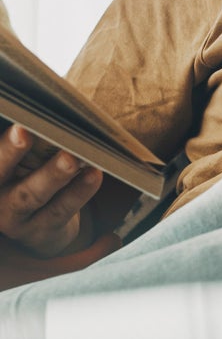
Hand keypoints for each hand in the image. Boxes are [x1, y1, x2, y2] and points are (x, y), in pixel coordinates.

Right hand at [0, 123, 101, 256]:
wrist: (41, 225)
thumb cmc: (32, 174)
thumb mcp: (23, 160)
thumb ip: (26, 139)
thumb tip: (45, 107)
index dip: (0, 144)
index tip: (11, 124)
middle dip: (10, 151)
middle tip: (23, 131)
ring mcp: (14, 217)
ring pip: (31, 194)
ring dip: (52, 174)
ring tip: (71, 158)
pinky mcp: (40, 231)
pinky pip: (60, 210)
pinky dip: (79, 192)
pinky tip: (94, 173)